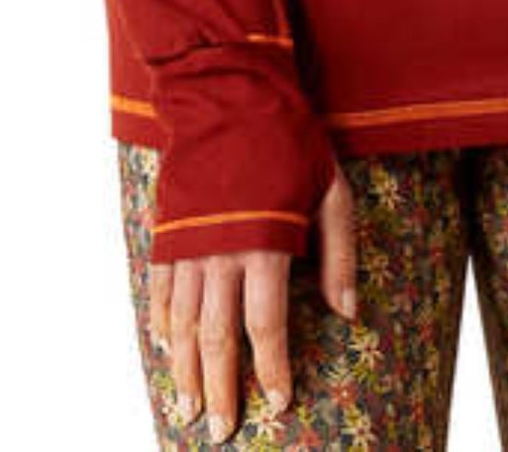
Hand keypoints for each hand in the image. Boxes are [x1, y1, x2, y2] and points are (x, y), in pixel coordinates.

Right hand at [149, 159, 357, 440]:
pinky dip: (161, 324)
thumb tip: (348, 313)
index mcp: (265, 245)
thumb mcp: (331, 190)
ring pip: (181, 323)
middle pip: (216, 338)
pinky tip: (166, 349)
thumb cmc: (288, 138)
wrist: (228, 91)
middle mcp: (220, 253)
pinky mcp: (167, 229)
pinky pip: (159, 289)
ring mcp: (188, 243)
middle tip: (220, 432)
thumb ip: (338, 255)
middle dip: (221, 389)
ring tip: (189, 407)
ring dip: (184, 370)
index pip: (265, 327)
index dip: (271, 370)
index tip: (277, 404)